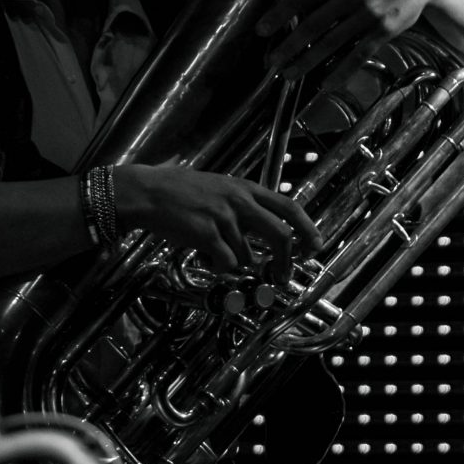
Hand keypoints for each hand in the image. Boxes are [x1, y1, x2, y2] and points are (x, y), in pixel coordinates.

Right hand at [112, 164, 320, 271]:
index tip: (315, 246)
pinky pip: (226, 262)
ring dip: (237, 262)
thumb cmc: (181, 191)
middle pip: (280, 235)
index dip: (307, 228)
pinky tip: (208, 258)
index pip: (290, 207)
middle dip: (286, 260)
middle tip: (284, 275)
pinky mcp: (206, 234)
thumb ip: (245, 204)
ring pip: (247, 255)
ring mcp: (224, 218)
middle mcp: (240, 202)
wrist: (147, 192)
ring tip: (218, 252)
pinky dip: (220, 267)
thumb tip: (266, 228)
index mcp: (246, 189)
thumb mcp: (221, 187)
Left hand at [256, 0, 451, 78]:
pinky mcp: (384, 30)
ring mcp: (368, 15)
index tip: (262, 30)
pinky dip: (342, 71)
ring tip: (291, 74)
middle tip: (272, 62)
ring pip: (332, 43)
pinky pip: (359, 55)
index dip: (278, 15)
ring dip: (308, 62)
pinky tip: (327, 84)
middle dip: (289, 47)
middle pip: (312, 25)